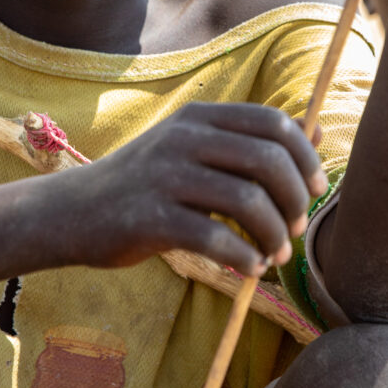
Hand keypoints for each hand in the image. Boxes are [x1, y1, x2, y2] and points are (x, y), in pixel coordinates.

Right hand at [57, 103, 327, 275]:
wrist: (70, 213)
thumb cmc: (144, 184)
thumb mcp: (191, 149)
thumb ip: (248, 141)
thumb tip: (317, 129)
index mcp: (198, 117)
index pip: (273, 123)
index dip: (306, 157)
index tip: (315, 189)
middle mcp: (183, 138)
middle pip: (268, 161)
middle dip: (295, 200)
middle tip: (295, 228)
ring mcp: (165, 177)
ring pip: (248, 202)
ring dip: (275, 235)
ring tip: (274, 256)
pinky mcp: (150, 219)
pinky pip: (216, 239)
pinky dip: (244, 259)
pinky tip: (249, 270)